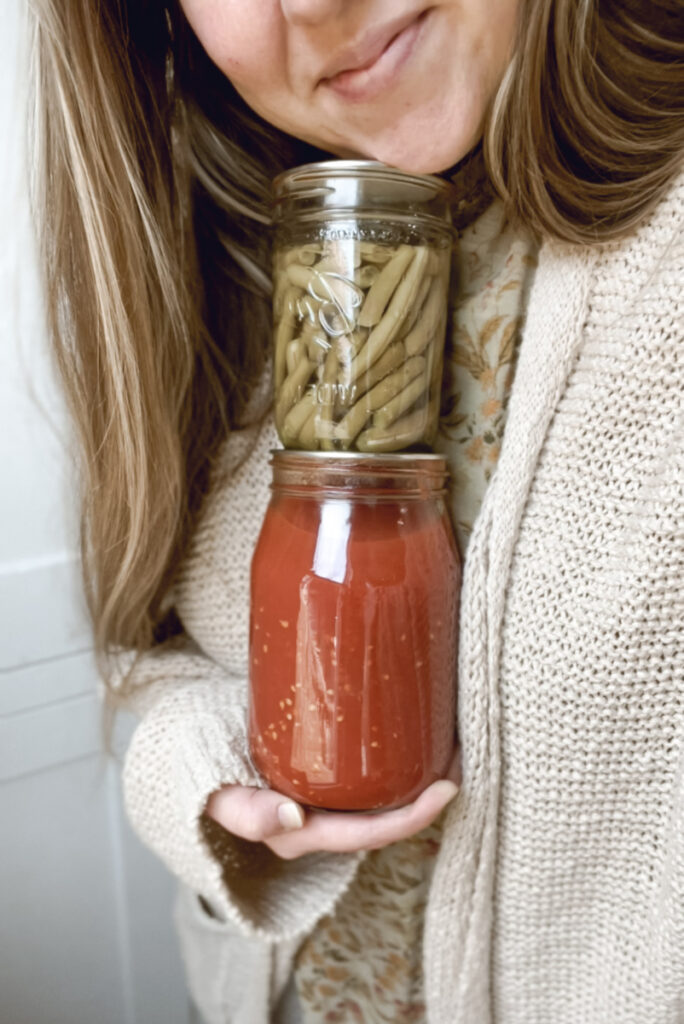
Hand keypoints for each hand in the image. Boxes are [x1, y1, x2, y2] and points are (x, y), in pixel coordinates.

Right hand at [204, 748, 460, 859]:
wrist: (196, 767)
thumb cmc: (209, 781)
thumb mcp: (219, 797)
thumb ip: (247, 811)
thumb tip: (293, 816)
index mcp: (302, 836)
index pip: (369, 834)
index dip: (413, 817)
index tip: (448, 787)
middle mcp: (321, 826)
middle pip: (388, 819)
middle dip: (430, 795)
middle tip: (462, 755)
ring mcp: (325, 805)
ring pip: (383, 800)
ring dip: (420, 777)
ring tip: (451, 743)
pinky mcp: (326, 782)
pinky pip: (370, 781)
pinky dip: (398, 764)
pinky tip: (417, 736)